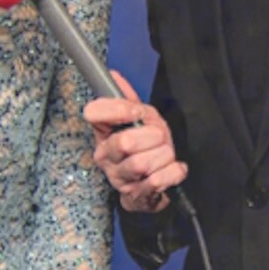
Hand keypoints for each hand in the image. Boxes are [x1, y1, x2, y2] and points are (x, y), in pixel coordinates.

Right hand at [83, 72, 187, 213]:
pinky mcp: (136, 195)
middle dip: (153, 136)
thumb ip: (128, 99)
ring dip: (164, 155)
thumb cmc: (145, 149)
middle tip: (160, 138)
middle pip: (125, 141)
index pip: (94, 114)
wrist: (150, 187)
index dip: (118, 110)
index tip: (136, 112)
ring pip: (142, 163)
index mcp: (103, 133)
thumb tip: (114, 75)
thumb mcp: (140, 120)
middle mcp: (105, 156)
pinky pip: (157, 180)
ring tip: (166, 155)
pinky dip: (173, 172)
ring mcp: (119, 177)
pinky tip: (174, 169)